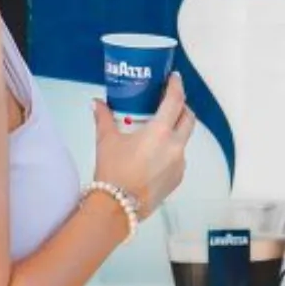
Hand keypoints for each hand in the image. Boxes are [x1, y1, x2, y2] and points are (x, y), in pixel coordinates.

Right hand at [92, 73, 194, 217]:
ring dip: (176, 131)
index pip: (175, 101)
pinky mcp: (179, 178)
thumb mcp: (106, 141)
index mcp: (160, 132)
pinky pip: (180, 157)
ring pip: (184, 139)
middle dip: (182, 107)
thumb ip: (103, 118)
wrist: (119, 207)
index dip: (177, 86)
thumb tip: (97, 103)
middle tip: (169, 102)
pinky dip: (172, 150)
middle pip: (188, 118)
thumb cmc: (113, 171)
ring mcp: (180, 163)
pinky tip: (156, 154)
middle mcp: (176, 146)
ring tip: (159, 131)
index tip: (174, 78)